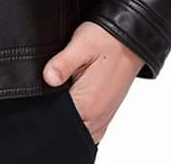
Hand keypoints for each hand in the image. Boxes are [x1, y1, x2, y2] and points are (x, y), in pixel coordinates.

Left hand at [43, 21, 144, 144]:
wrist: (129, 40)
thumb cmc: (106, 40)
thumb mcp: (81, 44)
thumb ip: (63, 63)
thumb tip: (48, 78)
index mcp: (88, 104)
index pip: (58, 121)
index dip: (46, 109)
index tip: (42, 94)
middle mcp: (97, 117)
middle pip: (67, 128)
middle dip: (55, 114)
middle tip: (54, 87)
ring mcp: (103, 117)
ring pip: (78, 130)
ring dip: (67, 117)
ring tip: (63, 91)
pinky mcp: (105, 113)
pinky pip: (88, 127)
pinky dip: (78, 119)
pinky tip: (72, 100)